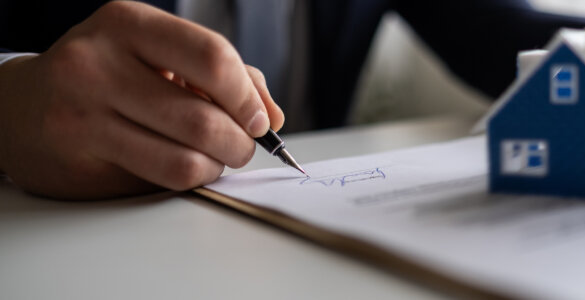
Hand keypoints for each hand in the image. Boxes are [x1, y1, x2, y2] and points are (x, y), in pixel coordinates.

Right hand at [0, 1, 283, 198]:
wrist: (23, 107)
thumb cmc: (106, 76)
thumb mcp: (158, 54)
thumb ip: (223, 75)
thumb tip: (271, 116)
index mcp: (128, 24)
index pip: (213, 58)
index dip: (247, 97)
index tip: (258, 119)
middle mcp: (99, 62)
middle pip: (204, 118)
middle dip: (241, 142)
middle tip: (243, 145)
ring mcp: (83, 112)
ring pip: (187, 156)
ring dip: (219, 164)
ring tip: (217, 156)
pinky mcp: (81, 156)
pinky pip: (163, 178)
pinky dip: (192, 177)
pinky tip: (188, 166)